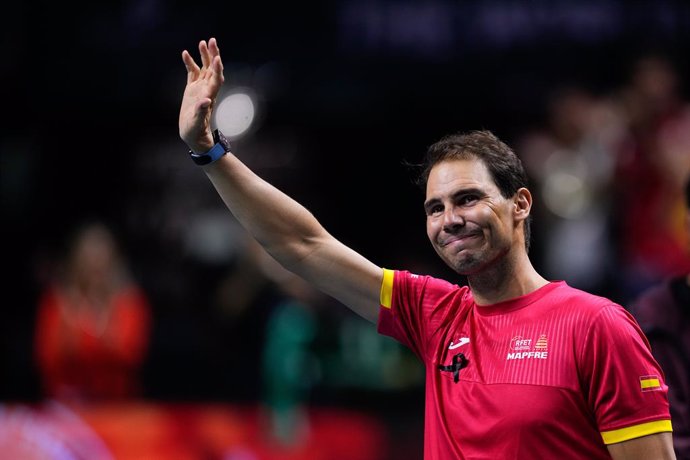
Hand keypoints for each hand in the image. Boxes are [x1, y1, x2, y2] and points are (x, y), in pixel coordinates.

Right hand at [179, 38, 224, 152]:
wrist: (193, 134)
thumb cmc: (195, 131)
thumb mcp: (197, 123)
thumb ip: (201, 112)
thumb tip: (205, 100)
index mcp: (209, 96)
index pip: (215, 79)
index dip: (217, 69)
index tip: (217, 58)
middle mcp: (206, 89)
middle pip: (212, 69)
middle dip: (213, 55)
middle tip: (212, 41)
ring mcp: (199, 88)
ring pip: (204, 68)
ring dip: (204, 56)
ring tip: (202, 42)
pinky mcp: (192, 89)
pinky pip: (192, 73)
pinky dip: (190, 63)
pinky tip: (186, 53)